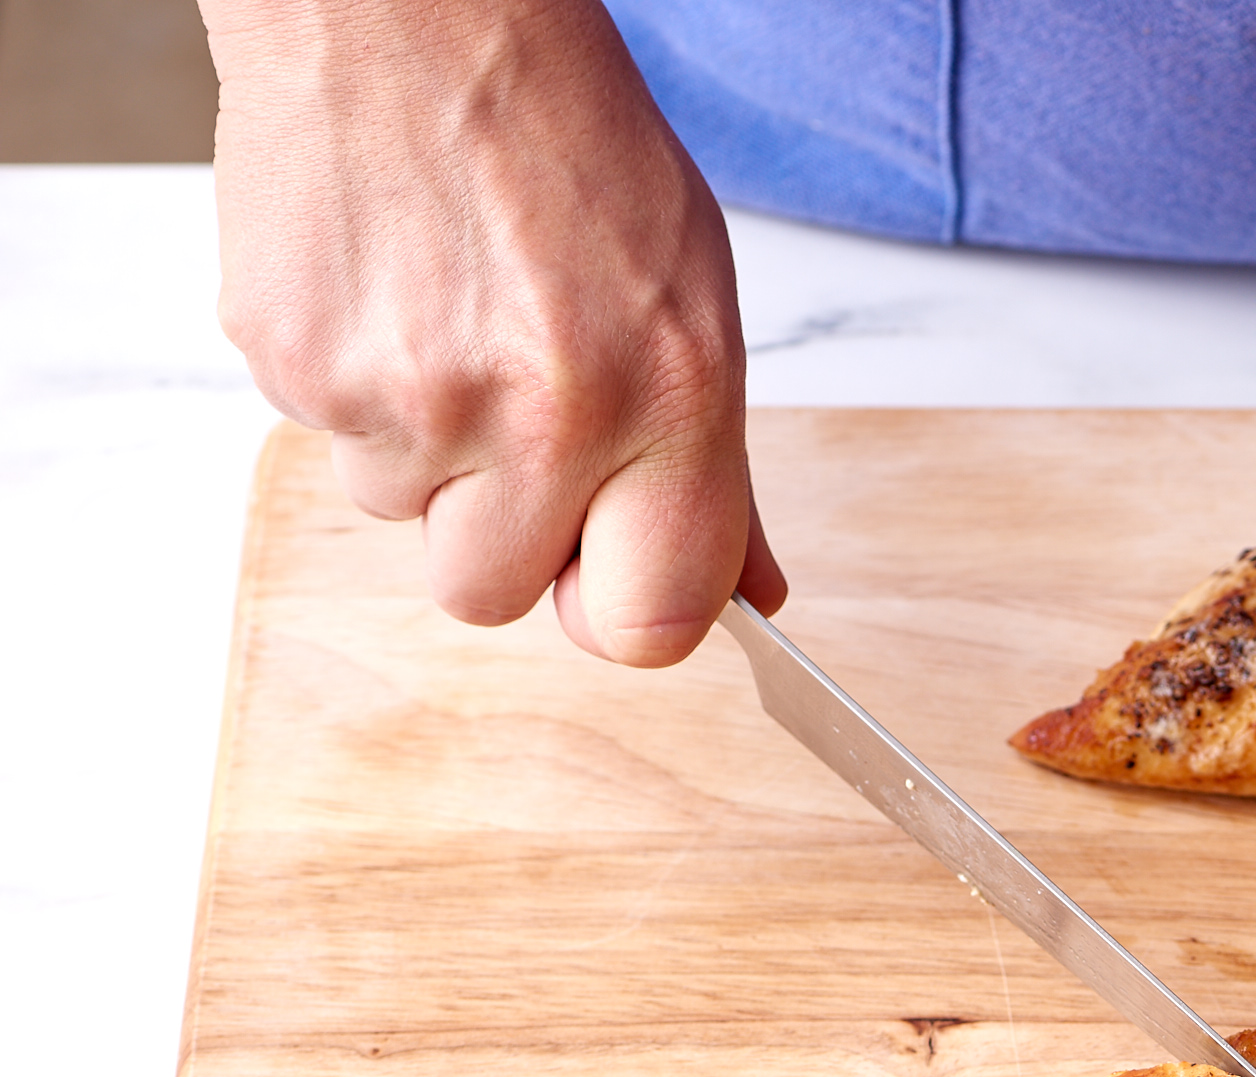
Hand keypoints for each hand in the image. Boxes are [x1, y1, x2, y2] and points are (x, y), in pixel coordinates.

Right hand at [203, 0, 783, 663]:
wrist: (411, 14)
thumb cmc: (566, 143)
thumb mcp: (694, 302)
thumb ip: (717, 471)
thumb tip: (749, 593)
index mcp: (664, 401)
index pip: (648, 626)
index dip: (617, 612)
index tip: (603, 572)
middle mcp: (541, 414)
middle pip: (492, 595)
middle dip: (500, 531)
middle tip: (514, 417)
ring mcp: (407, 397)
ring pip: (402, 518)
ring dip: (426, 451)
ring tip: (451, 321)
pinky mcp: (296, 366)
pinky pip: (330, 442)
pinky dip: (358, 388)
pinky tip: (390, 291)